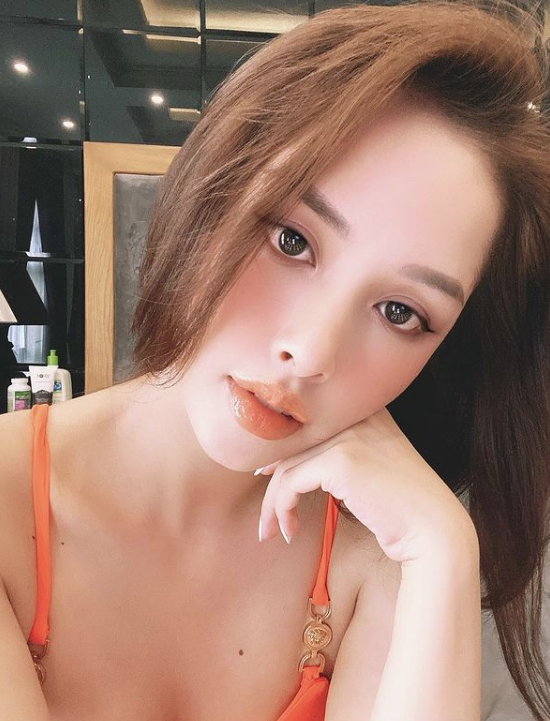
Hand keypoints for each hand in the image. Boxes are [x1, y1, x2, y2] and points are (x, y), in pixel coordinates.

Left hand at [257, 407, 477, 565]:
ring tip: (271, 531)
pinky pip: (290, 483)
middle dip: (272, 481)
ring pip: (287, 466)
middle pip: (295, 445)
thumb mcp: (373, 469)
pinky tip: (289, 531)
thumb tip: (292, 467)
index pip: (311, 426)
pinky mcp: (340, 461)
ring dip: (273, 504)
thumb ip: (343, 456)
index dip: (285, 452)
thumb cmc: (404, 509)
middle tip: (266, 515)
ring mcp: (349, 436)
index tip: (268, 477)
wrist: (435, 531)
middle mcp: (357, 417)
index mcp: (368, 412)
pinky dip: (282, 509)